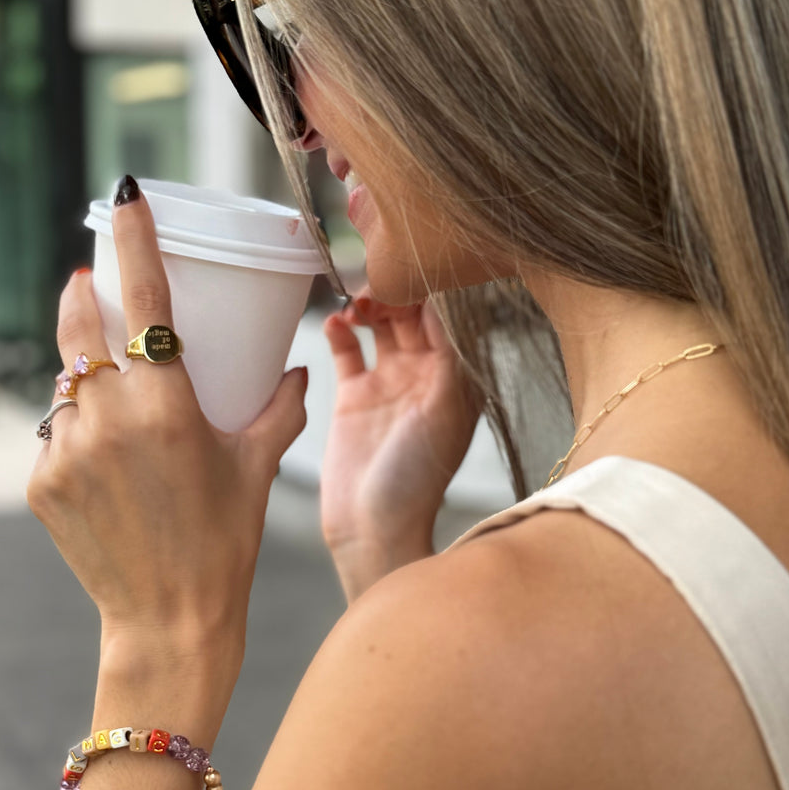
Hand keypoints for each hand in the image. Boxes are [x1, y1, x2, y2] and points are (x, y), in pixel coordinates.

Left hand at [27, 186, 307, 673]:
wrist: (168, 622)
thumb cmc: (223, 543)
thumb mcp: (257, 468)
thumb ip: (279, 411)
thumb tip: (299, 372)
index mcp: (165, 406)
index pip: (144, 300)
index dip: (134, 239)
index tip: (124, 196)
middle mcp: (107, 418)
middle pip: (80, 326)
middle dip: (84, 296)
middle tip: (95, 287)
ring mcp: (66, 450)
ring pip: (66, 385)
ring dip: (86, 379)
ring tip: (120, 411)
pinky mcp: (41, 481)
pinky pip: (54, 433)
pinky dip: (77, 431)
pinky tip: (108, 466)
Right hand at [320, 289, 484, 571]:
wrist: (372, 528)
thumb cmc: (416, 480)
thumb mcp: (443, 412)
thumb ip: (447, 357)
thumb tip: (449, 304)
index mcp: (455, 379)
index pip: (448, 318)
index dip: (433, 288)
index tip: (413, 261)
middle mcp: (425, 377)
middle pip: (413, 314)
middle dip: (396, 290)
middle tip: (375, 279)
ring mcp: (388, 386)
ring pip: (380, 326)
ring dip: (369, 306)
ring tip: (355, 301)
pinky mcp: (353, 398)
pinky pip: (347, 351)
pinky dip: (340, 332)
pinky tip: (333, 323)